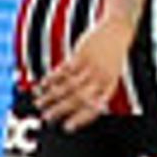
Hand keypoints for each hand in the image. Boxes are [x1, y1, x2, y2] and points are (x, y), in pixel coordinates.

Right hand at [36, 14, 132, 129]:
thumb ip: (95, 88)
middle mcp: (100, 78)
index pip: (95, 108)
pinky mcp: (81, 54)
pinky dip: (51, 78)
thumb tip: (76, 103)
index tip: (67, 128)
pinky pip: (63, 70)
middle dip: (60, 110)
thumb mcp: (110, 73)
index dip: (80, 119)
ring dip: (51, 96)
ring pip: (67, 86)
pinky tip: (42, 84)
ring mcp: (90, 66)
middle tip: (47, 118)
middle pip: (77, 98)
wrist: (118, 28)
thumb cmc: (113, 54)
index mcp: (109, 86)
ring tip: (39, 103)